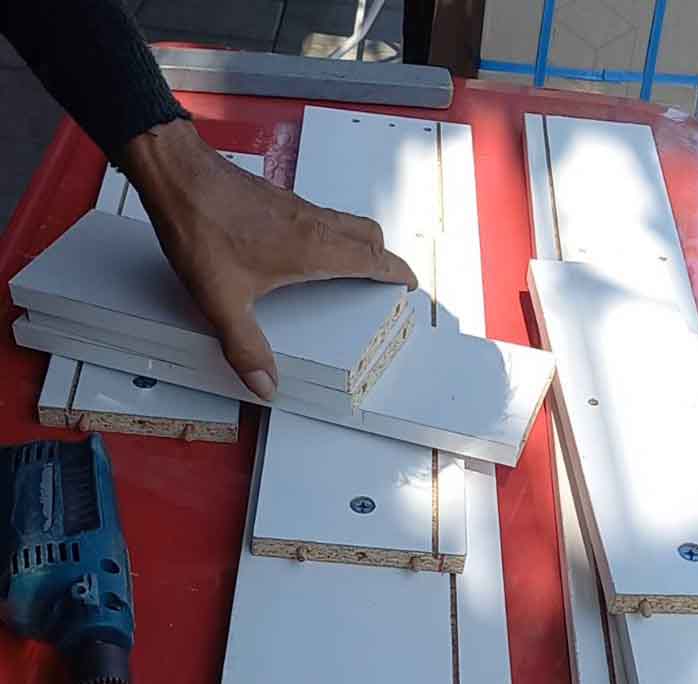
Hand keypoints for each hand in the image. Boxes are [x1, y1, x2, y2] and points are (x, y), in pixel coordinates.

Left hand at [120, 119, 416, 400]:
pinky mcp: (277, 199)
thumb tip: (265, 385)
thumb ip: (245, 347)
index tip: (410, 283)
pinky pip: (320, 217)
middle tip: (386, 279)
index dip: (396, 271)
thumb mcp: (222, 301)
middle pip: (367, 235)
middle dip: (383, 257)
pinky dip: (332, 234)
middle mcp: (312, 224)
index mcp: (313, 249)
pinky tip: (306, 252)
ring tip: (353, 268)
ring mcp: (295, 208)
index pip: (372, 258)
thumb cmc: (201, 230)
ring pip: (345, 223)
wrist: (177, 175)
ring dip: (359, 243)